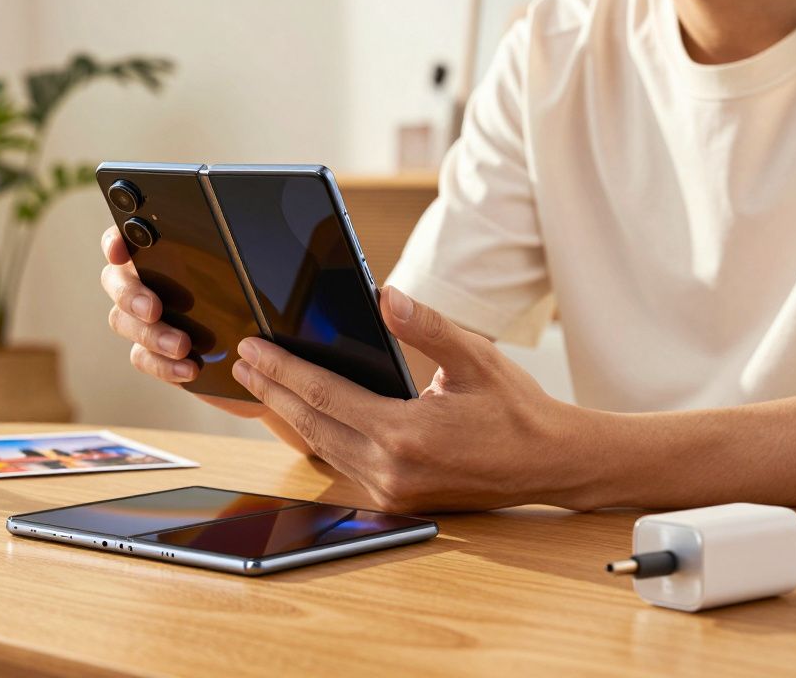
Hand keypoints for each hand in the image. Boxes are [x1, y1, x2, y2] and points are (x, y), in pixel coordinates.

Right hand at [99, 227, 272, 421]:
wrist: (261, 353)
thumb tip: (230, 252)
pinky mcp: (152, 354)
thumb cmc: (253, 305)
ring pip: (124, 323)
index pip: (124, 239)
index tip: (121, 252)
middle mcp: (143, 284)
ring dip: (152, 335)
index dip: (115, 242)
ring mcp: (143, 321)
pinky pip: (143, 358)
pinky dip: (164, 365)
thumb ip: (228, 262)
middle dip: (132, 296)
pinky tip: (190, 368)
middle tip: (154, 309)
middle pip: (116, 284)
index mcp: (160, 255)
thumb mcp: (248, 279)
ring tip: (182, 346)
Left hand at [231, 285, 585, 511]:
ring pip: (322, 448)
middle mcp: (391, 470)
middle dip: (271, 391)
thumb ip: (426, 327)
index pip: (324, 395)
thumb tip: (385, 297)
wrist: (553, 464)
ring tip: (260, 384)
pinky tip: (300, 416)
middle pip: (311, 425)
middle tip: (242, 362)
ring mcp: (392, 490)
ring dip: (288, 415)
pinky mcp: (397, 498)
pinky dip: (315, 436)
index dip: (283, 371)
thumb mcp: (476, 359)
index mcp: (406, 434)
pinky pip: (341, 462)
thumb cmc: (518, 410)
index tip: (252, 350)